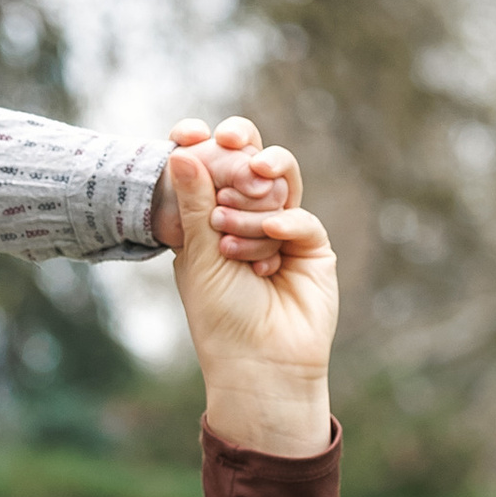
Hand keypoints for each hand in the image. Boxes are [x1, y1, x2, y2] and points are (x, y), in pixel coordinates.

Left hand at [165, 133, 334, 458]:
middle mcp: (248, 218)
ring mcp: (282, 230)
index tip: (184, 132)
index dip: (202, 146)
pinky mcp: (312, 248)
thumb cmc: (219, 317)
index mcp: (211, 220)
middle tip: (226, 141)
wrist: (257, 364)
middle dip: (239, 149)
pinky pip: (301, 219)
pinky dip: (282, 225)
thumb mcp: (198, 255)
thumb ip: (195, 203)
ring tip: (228, 221)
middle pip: (251, 163)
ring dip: (254, 196)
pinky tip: (267, 248)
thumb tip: (183, 151)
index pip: (211, 169)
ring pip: (279, 183)